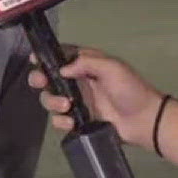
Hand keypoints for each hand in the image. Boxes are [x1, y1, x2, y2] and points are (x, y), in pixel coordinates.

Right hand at [26, 47, 165, 147]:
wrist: (143, 120)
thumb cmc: (130, 89)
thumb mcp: (112, 68)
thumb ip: (85, 62)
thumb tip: (61, 69)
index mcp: (85, 64)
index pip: (60, 56)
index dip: (45, 57)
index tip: (34, 61)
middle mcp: (77, 81)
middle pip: (47, 78)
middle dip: (39, 79)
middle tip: (42, 83)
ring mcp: (77, 102)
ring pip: (50, 99)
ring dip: (52, 102)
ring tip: (66, 106)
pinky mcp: (78, 120)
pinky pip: (60, 120)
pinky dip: (61, 121)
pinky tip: (71, 122)